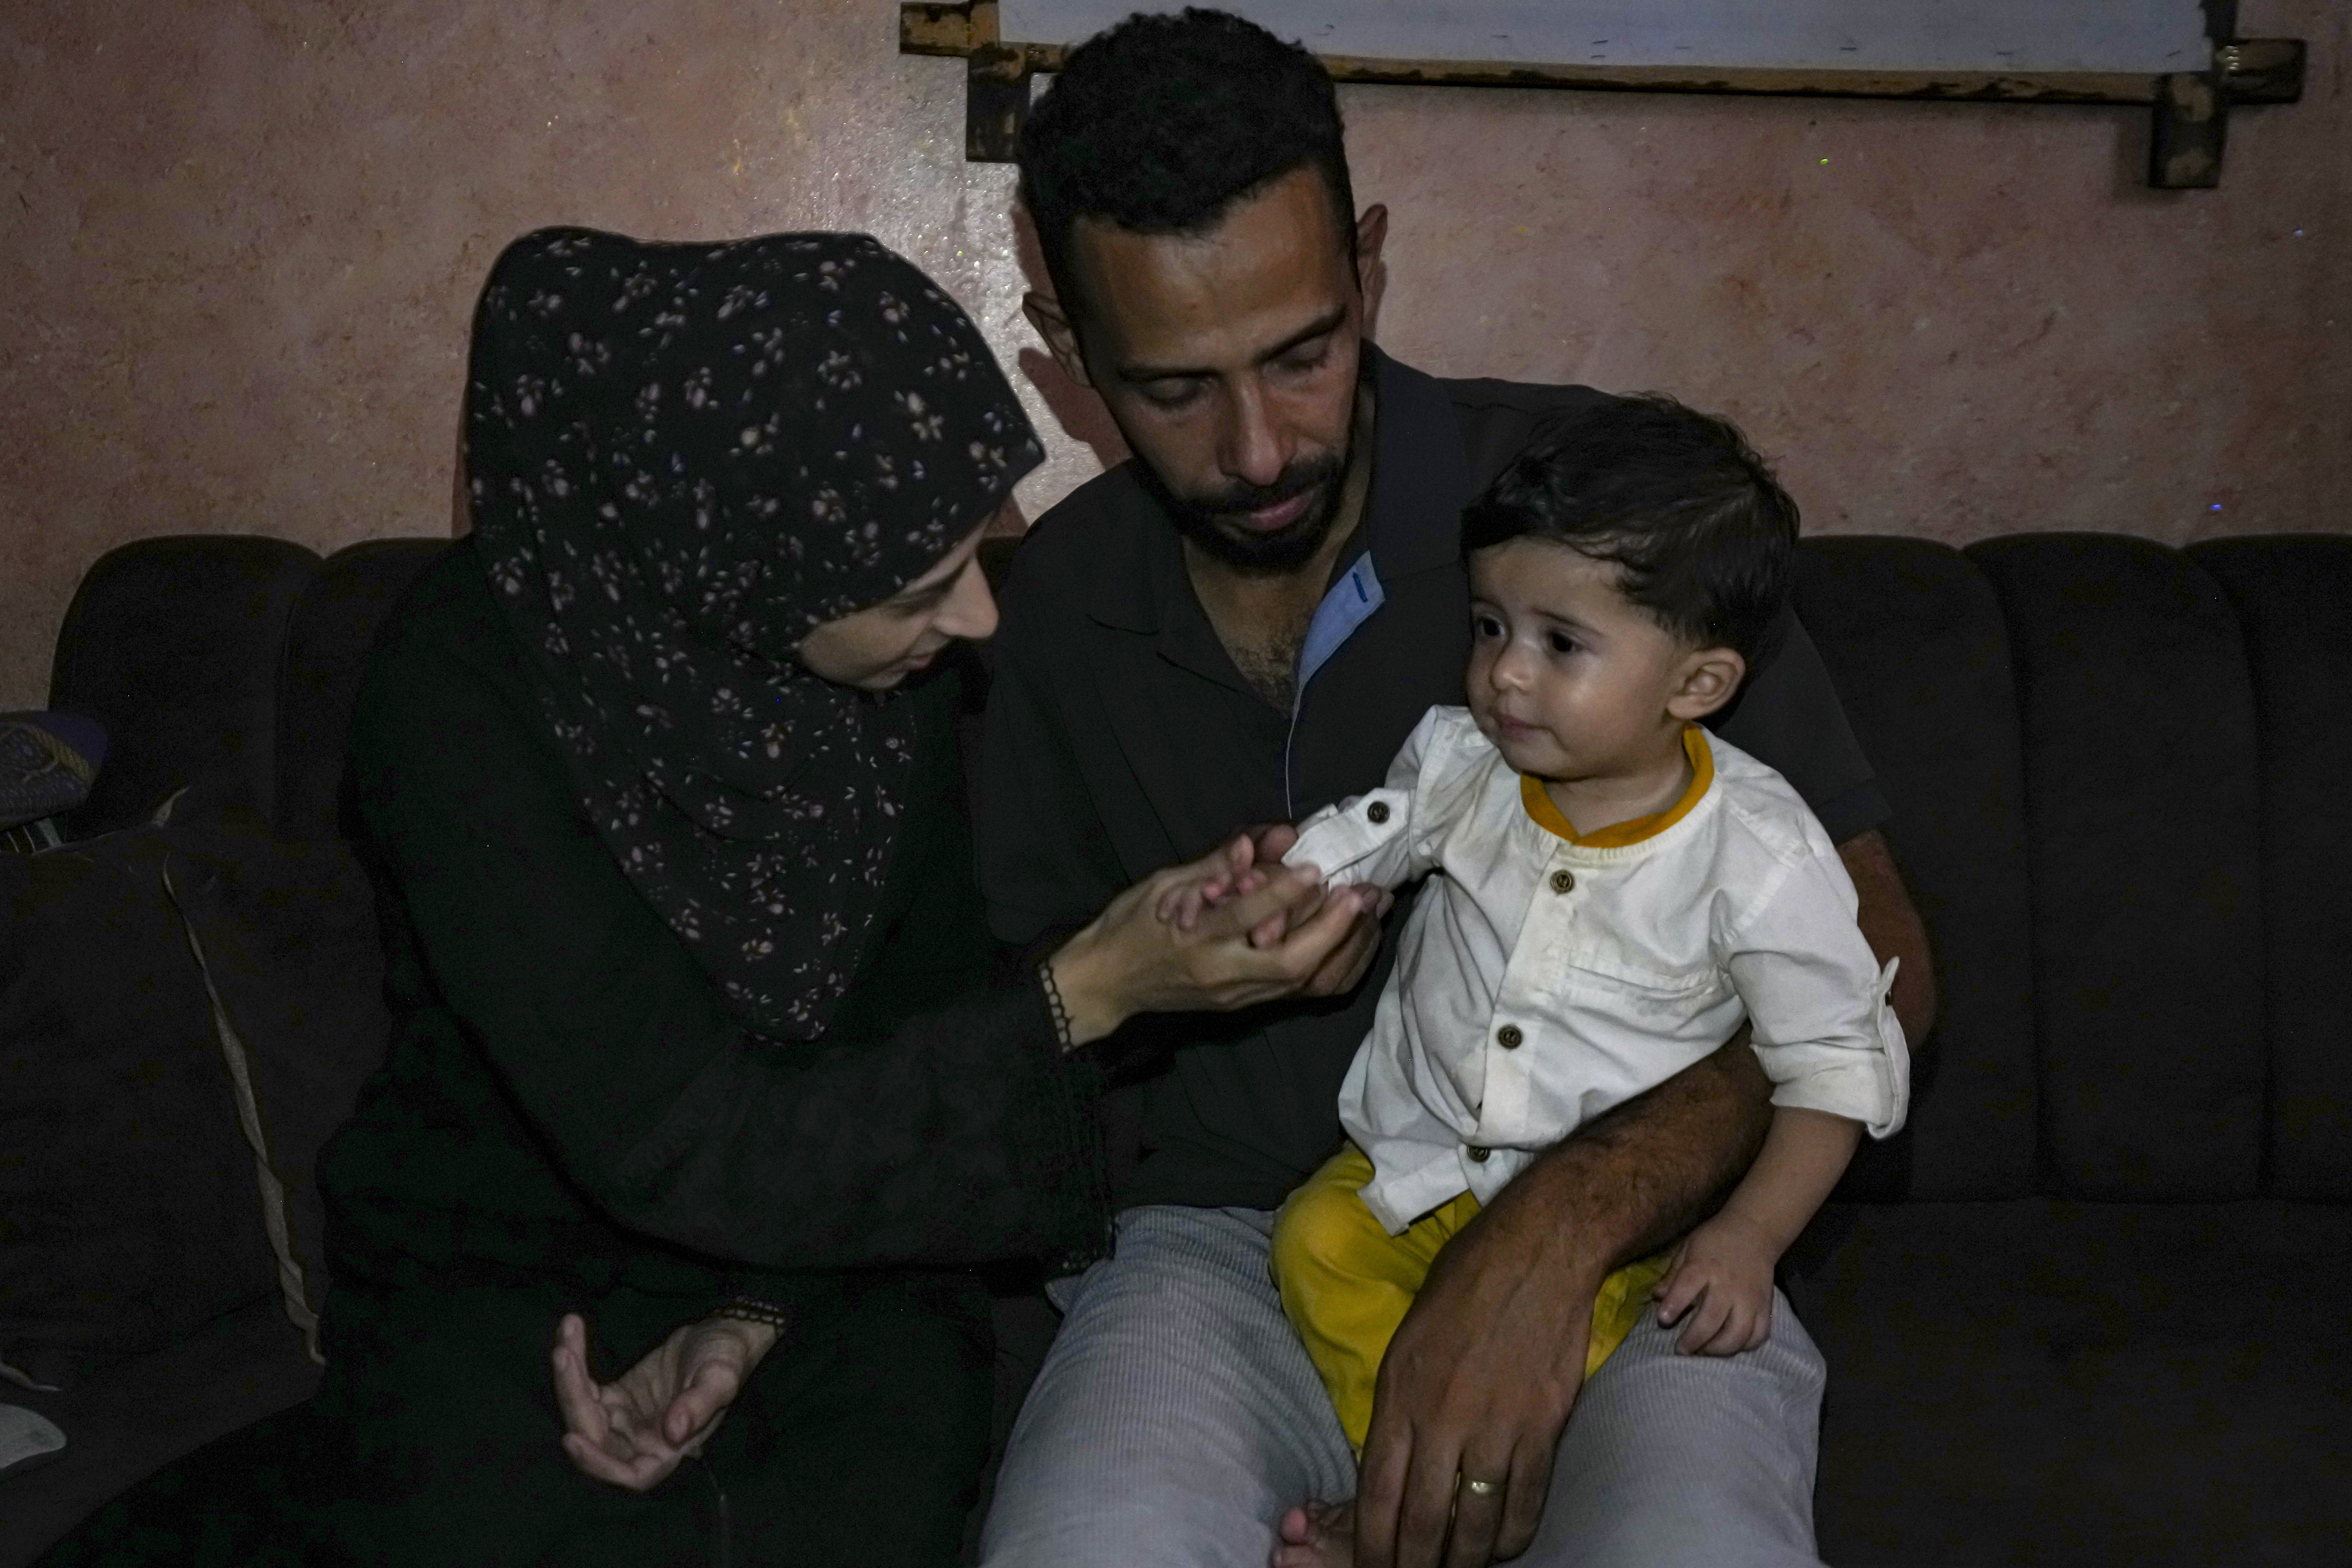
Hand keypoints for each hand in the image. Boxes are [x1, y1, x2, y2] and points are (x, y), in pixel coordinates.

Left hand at [552, 1309, 780, 1491]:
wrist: (723, 1333)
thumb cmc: (728, 1359)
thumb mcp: (720, 1378)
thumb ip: (699, 1404)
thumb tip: (674, 1431)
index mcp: (671, 1451)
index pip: (629, 1474)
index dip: (598, 1464)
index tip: (573, 1438)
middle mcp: (642, 1444)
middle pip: (595, 1439)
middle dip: (573, 1400)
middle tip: (564, 1355)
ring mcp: (626, 1421)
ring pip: (584, 1413)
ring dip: (568, 1377)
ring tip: (567, 1336)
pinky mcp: (616, 1397)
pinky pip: (585, 1388)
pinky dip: (574, 1364)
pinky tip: (570, 1333)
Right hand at [1047, 835, 1389, 1045]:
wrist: (1107, 983)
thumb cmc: (1130, 926)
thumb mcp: (1162, 885)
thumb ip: (1212, 864)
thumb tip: (1256, 841)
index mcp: (1191, 941)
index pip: (1242, 919)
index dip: (1281, 893)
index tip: (1315, 868)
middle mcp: (1220, 975)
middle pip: (1289, 963)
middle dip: (1333, 929)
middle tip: (1364, 892)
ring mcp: (1238, 997)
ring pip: (1306, 983)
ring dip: (1347, 947)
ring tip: (1373, 909)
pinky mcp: (1250, 1006)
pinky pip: (1307, 992)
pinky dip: (1340, 966)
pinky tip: (1359, 938)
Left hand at [1354, 1182, 1600, 1567]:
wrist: (1541, 1248)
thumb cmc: (1467, 1280)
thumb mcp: (1409, 1336)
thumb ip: (1400, 1403)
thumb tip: (1391, 1461)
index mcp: (1400, 1392)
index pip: (1375, 1491)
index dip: (1372, 1543)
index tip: (1371, 1566)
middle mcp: (1443, 1417)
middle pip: (1420, 1521)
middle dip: (1410, 1565)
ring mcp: (1497, 1426)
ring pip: (1474, 1525)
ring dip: (1461, 1560)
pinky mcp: (1543, 1427)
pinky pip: (1525, 1502)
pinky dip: (1510, 1534)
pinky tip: (1500, 1545)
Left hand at [1652, 1210, 1777, 1354]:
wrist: (1754, 1232)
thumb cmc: (1715, 1241)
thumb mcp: (1688, 1248)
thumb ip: (1673, 1274)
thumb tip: (1656, 1296)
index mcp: (1704, 1266)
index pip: (1688, 1286)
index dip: (1674, 1304)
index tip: (1663, 1319)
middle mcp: (1728, 1284)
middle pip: (1712, 1318)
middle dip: (1694, 1339)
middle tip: (1681, 1349)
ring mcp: (1749, 1298)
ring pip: (1738, 1333)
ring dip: (1718, 1349)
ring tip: (1703, 1351)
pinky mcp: (1765, 1306)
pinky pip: (1759, 1334)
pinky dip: (1745, 1346)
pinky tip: (1730, 1346)